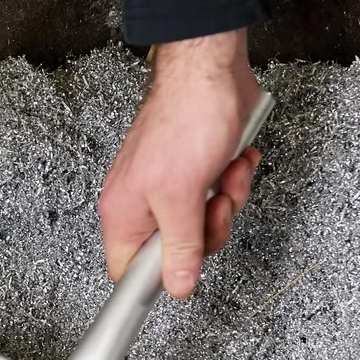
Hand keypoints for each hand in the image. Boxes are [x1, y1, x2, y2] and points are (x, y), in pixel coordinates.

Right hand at [98, 30, 261, 298]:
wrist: (212, 72)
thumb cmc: (186, 118)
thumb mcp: (182, 197)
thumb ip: (180, 247)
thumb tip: (177, 286)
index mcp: (125, 211)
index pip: (128, 270)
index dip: (153, 282)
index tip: (179, 283)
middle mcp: (144, 200)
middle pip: (177, 251)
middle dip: (208, 229)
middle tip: (212, 205)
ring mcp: (172, 184)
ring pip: (205, 222)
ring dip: (227, 199)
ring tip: (225, 173)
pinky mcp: (198, 169)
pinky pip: (219, 196)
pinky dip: (233, 179)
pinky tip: (234, 160)